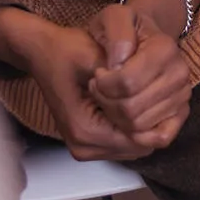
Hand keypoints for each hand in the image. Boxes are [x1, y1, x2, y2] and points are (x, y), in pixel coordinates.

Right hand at [0, 9, 157, 161]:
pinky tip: (137, 101)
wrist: (44, 53)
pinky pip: (124, 143)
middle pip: (137, 146)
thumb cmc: (67, 51)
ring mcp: (85, 148)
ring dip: (144, 123)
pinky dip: (135, 126)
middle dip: (151, 120)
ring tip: (147, 94)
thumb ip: (122, 79)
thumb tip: (153, 93)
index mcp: (84, 129)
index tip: (156, 88)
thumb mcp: (96, 56)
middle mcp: (83, 146)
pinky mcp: (88, 144)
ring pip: (134, 147)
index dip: (153, 114)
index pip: (137, 137)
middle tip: (155, 90)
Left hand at [86, 3, 193, 149]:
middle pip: (131, 108)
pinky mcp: (180, 114)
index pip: (126, 83)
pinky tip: (123, 122)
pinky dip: (139, 136)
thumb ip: (116, 31)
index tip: (96, 74)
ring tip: (109, 99)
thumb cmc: (122, 31)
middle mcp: (180, 73)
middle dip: (105, 102)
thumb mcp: (112, 18)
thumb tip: (119, 62)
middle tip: (98, 89)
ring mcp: (182, 96)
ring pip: (140, 125)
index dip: (102, 84)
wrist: (140, 39)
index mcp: (165, 48)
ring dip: (115, 118)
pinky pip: (161, 137)